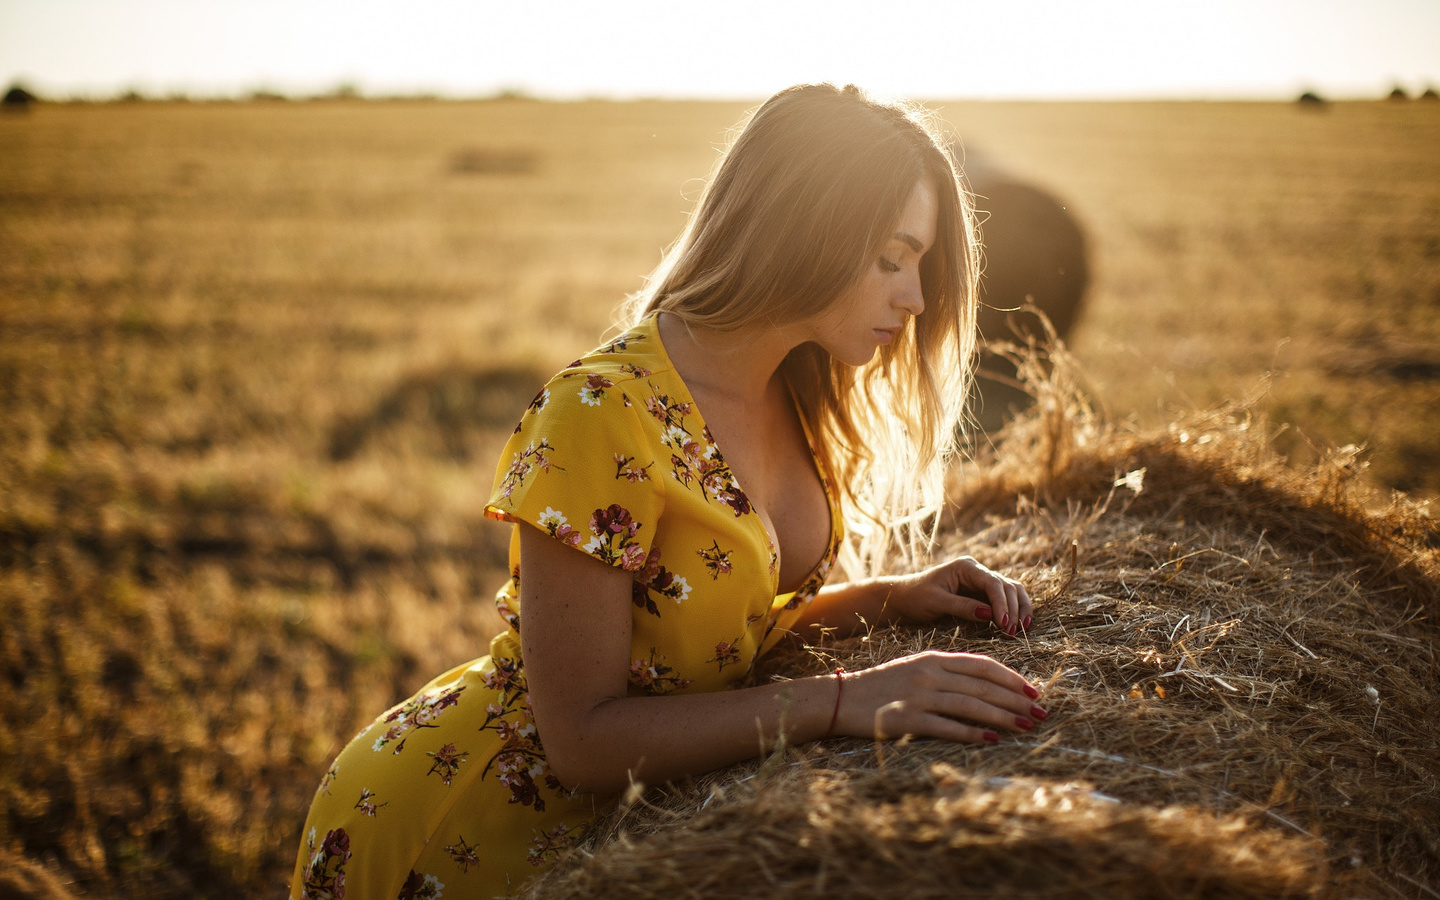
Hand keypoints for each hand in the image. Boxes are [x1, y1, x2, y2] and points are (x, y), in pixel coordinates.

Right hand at [834, 651, 1044, 742]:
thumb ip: (947, 672)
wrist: (841, 698)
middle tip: (1041, 713)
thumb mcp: (916, 667)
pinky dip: (972, 732)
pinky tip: (992, 738)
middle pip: (983, 686)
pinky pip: (947, 727)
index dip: (1012, 678)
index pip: (983, 665)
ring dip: (1003, 716)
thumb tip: (986, 684)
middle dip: (1017, 700)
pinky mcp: (908, 720)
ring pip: (971, 705)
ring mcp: (919, 696)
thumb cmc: (882, 685)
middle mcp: (929, 674)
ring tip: (1026, 726)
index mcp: (933, 658)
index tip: (1034, 690)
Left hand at [887, 556, 1033, 635]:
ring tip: (1022, 629)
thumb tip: (990, 615)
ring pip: (1011, 591)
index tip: (1004, 624)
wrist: (903, 598)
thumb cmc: (916, 597)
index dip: (1002, 603)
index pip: (992, 582)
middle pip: (1007, 586)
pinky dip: (1015, 610)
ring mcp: (981, 582)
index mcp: (965, 567)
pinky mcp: (982, 594)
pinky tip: (1020, 624)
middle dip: (1013, 608)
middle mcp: (977, 571)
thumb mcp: (936, 602)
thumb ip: (962, 606)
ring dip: (1019, 608)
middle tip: (1012, 632)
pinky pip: (1005, 600)